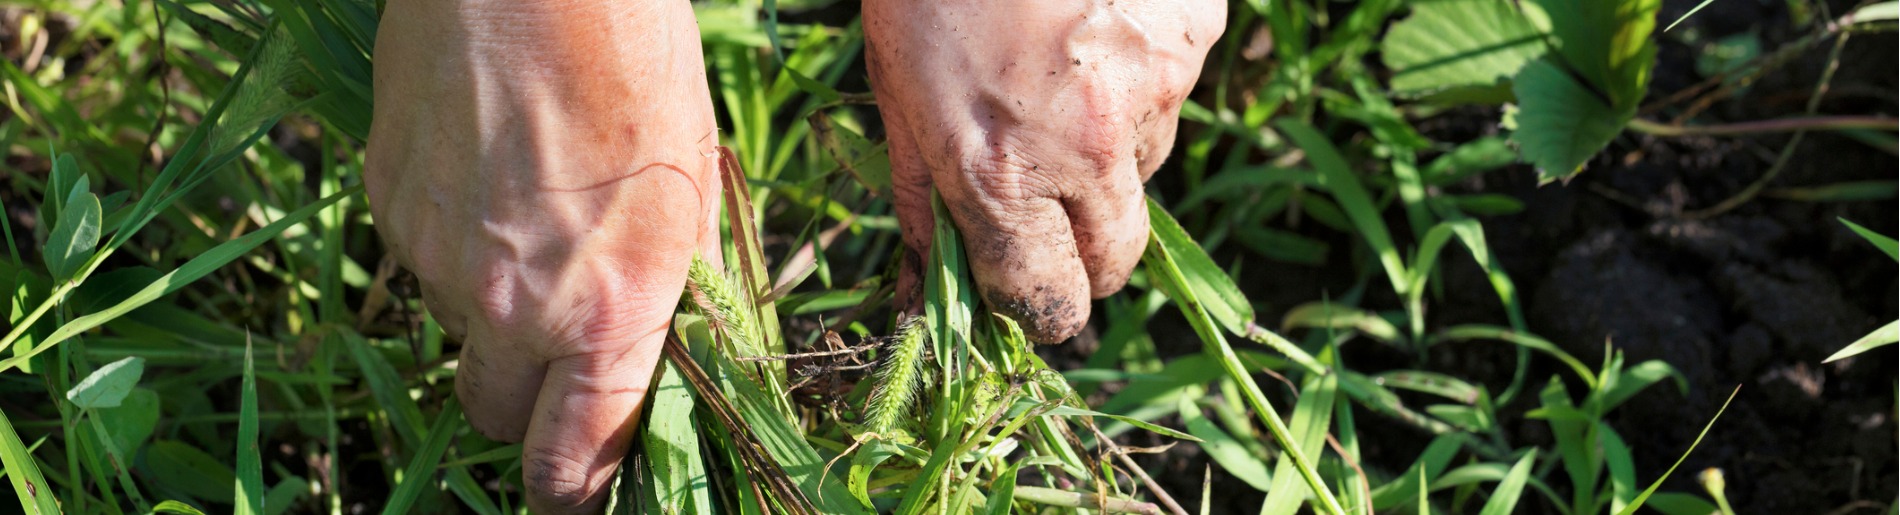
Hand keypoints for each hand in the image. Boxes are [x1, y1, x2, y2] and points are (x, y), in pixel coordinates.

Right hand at [363, 1, 719, 511]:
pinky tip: (487, 175)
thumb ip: (669, 294)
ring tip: (531, 219)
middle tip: (557, 351)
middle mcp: (514, 307)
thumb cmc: (638, 66)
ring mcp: (437, 260)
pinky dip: (449, 245)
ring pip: (455, 331)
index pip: (570, 463)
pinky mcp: (388, 209)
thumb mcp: (694, 192)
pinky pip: (417, 263)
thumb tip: (655, 358)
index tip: (579, 485)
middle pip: (495, 417)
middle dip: (525, 404)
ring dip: (487, 310)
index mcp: (609, 312)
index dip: (574, 489)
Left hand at [865, 0, 1223, 341]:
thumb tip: (923, 288)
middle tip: (1045, 200)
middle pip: (1115, 263)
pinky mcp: (1195, 33)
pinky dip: (1137, 76)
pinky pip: (1173, 89)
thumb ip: (922, 196)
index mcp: (1002, 175)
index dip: (1036, 307)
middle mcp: (1090, 148)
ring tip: (1055, 74)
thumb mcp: (896, 88)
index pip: (1048, 304)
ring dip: (1107, 152)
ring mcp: (1156, 88)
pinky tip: (1090, 24)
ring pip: (1144, 168)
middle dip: (1082, 252)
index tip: (1024, 289)